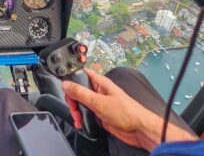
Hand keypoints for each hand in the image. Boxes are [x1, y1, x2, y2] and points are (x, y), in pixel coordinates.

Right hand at [61, 68, 196, 151]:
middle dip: (72, 100)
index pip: (81, 74)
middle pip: (78, 90)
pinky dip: (81, 118)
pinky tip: (81, 123)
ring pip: (80, 103)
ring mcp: (99, 103)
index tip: (64, 86)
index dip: (71, 77)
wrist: (140, 130)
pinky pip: (85, 113)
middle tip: (74, 108)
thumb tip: (66, 84)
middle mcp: (99, 91)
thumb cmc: (127, 113)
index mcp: (100, 82)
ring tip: (78, 118)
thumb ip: (81, 93)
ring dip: (76, 111)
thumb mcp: (99, 102)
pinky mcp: (100, 114)